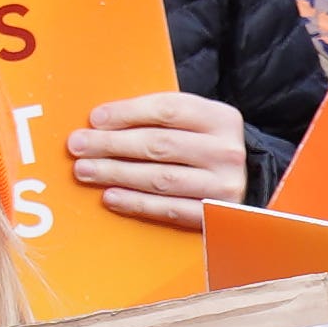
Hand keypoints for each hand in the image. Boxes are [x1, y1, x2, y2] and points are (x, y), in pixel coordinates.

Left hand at [63, 90, 252, 231]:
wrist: (249, 184)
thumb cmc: (206, 147)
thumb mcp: (196, 124)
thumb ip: (159, 118)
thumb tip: (101, 122)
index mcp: (221, 118)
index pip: (168, 110)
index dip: (127, 113)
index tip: (95, 119)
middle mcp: (226, 151)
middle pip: (159, 145)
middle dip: (111, 144)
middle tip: (77, 146)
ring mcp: (223, 186)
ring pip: (159, 178)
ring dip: (116, 174)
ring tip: (85, 171)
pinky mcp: (214, 216)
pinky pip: (168, 209)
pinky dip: (136, 203)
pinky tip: (110, 197)